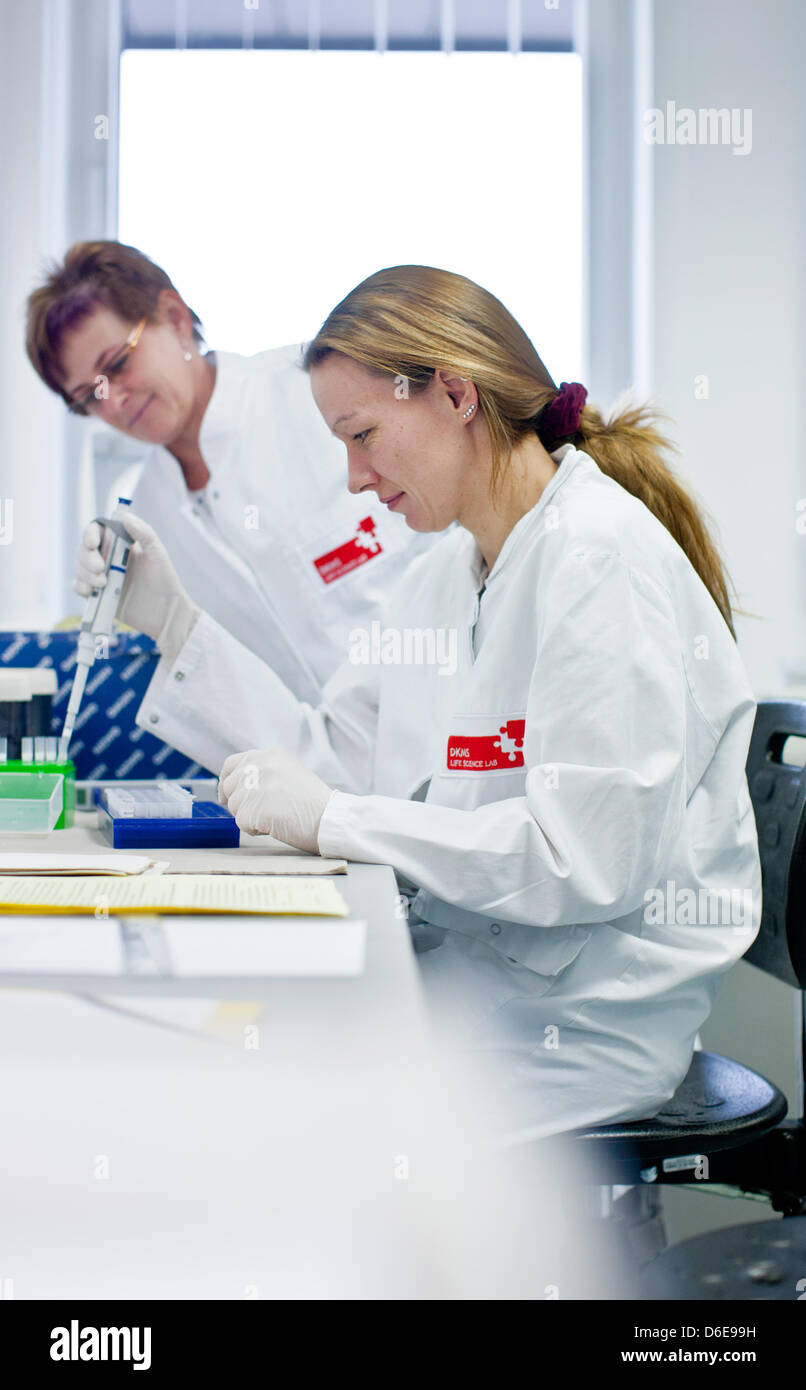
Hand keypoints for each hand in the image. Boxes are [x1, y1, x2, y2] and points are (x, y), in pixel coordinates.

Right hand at [74, 512, 198, 657]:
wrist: (165, 613)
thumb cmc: (165, 581)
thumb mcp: (157, 554)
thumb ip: (143, 533)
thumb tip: (124, 516)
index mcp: (122, 545)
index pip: (98, 532)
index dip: (91, 534)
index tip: (93, 542)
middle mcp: (109, 558)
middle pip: (84, 549)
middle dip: (87, 557)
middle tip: (100, 568)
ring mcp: (103, 576)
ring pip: (80, 567)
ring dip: (85, 573)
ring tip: (103, 584)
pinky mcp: (99, 595)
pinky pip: (79, 586)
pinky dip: (80, 586)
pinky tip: (91, 591)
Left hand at [218, 747, 334, 852]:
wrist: (330, 818)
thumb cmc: (313, 802)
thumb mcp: (288, 772)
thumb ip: (263, 773)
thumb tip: (238, 785)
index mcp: (268, 755)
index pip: (232, 764)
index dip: (226, 782)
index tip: (226, 796)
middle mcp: (259, 766)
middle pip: (230, 788)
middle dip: (241, 804)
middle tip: (265, 812)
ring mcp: (256, 786)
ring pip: (234, 807)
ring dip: (250, 817)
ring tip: (277, 816)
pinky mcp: (254, 808)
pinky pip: (242, 823)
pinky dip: (256, 829)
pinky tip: (276, 824)